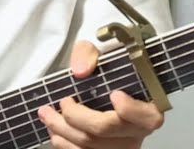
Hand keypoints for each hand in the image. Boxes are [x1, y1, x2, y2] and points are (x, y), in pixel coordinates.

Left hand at [38, 40, 164, 148]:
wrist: (102, 87)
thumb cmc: (105, 73)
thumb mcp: (98, 54)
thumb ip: (89, 54)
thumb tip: (80, 70)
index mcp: (146, 106)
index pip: (146, 117)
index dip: (129, 109)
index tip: (114, 94)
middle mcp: (136, 132)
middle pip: (105, 130)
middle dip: (75, 116)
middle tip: (62, 102)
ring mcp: (121, 146)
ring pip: (90, 146)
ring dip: (62, 131)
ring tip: (47, 114)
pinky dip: (64, 144)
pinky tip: (55, 131)